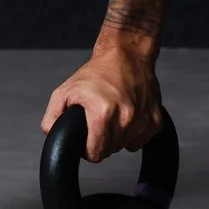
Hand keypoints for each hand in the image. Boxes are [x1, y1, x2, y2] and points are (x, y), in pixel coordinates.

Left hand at [42, 43, 162, 161]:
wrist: (127, 55)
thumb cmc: (98, 72)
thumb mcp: (65, 90)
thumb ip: (52, 117)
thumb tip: (52, 136)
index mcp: (103, 113)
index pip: (95, 154)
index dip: (87, 149)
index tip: (87, 139)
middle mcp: (126, 118)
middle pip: (109, 151)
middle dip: (102, 141)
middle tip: (98, 121)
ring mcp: (143, 121)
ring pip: (124, 146)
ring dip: (117, 137)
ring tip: (112, 114)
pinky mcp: (155, 121)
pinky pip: (139, 141)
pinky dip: (132, 133)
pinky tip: (126, 115)